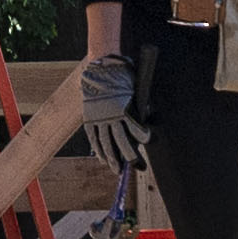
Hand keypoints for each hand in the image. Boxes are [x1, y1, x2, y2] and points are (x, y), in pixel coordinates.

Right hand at [73, 50, 145, 182]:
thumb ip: (140, 107)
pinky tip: (103, 158)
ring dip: (112, 159)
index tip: (148, 142)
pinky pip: (93, 138)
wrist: (100, 68)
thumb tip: (148, 120)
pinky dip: (98, 150)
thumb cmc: (122, 77)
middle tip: (136, 166)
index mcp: (124, 108)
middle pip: (121, 142)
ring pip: (105, 143)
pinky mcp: (89, 119)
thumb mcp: (135, 90)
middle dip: (130, 157)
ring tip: (117, 170)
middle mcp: (111, 116)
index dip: (143, 138)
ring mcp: (98, 118)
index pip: (136, 129)